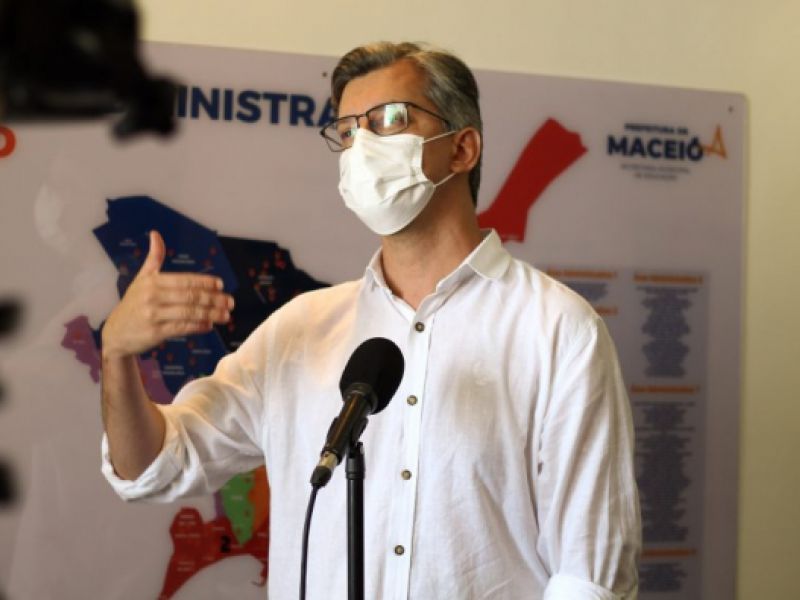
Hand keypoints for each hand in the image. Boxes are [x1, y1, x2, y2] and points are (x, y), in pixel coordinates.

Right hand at [102, 230, 233, 358]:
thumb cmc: (133, 304)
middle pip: (190, 296)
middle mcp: (152, 297)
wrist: (115, 333)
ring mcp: (153, 315)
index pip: (184, 280)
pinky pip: (181, 328)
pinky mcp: (155, 332)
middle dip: (214, 299)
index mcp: (152, 281)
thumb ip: (153, 258)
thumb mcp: (141, 279)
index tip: (221, 285)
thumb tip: (156, 233)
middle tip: (230, 302)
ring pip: (189, 313)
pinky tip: (209, 326)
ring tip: (226, 315)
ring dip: (211, 314)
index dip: (205, 282)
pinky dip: (198, 327)